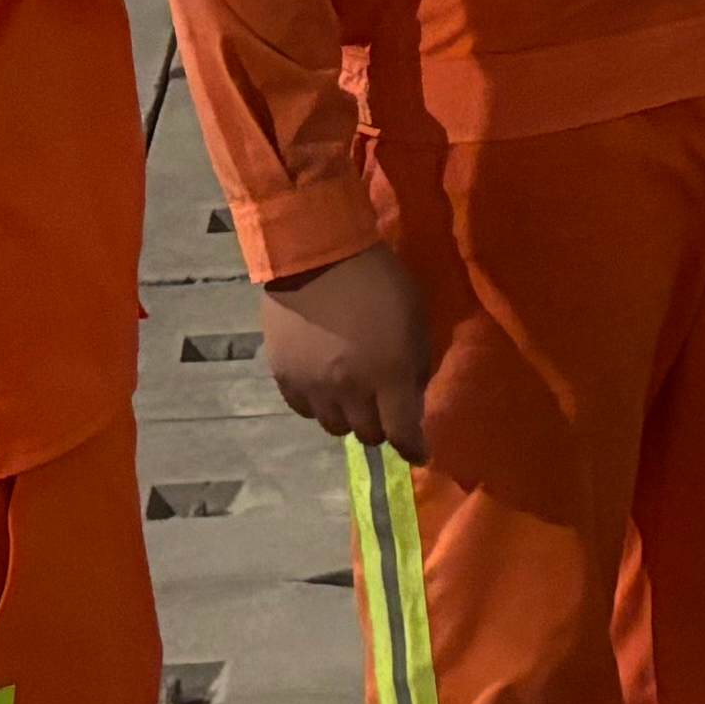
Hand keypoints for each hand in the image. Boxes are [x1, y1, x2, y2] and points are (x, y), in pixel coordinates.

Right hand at [260, 241, 438, 455]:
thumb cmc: (378, 279)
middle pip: (368, 434)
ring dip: (348, 417)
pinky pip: (304, 410)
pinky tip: (322, 386)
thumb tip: (411, 394)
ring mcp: (315, 387)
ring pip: (334, 427)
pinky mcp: (285, 377)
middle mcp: (351, 391)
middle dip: (381, 425)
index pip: (403, 433)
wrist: (317, 253)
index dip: (414, 447)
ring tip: (350, 396)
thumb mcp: (415, 316)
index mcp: (390, 375)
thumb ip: (416, 362)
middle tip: (383, 408)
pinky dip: (318, 405)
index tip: (419, 450)